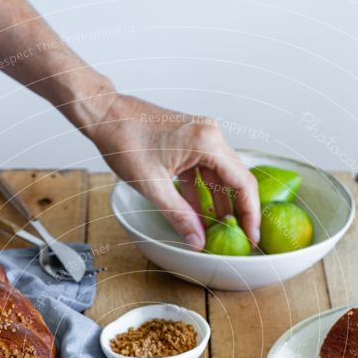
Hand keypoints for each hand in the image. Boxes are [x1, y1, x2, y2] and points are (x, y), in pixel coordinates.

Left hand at [88, 94, 259, 248]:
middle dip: (238, 211)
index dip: (250, 214)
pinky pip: (203, 171)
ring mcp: (200, 136)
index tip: (251, 236)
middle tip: (241, 238)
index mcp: (207, 142)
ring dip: (220, 204)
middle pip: (236, 179)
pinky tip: (201, 215)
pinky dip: (203, 193)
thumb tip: (197, 241)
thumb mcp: (153, 187)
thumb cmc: (125, 141)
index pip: (242, 183)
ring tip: (220, 232)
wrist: (106, 116)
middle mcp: (210, 135)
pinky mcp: (189, 141)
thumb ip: (179, 216)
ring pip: (220, 176)